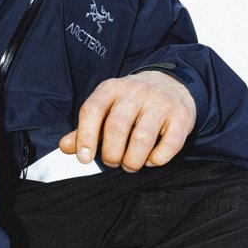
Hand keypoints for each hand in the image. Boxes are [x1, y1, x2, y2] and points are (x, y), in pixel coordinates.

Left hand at [59, 71, 196, 171]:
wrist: (171, 83)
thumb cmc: (132, 103)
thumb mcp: (106, 108)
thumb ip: (85, 128)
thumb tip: (65, 147)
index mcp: (112, 88)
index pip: (92, 109)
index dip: (85, 136)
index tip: (84, 158)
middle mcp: (136, 91)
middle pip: (117, 126)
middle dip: (111, 154)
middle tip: (113, 162)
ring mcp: (161, 102)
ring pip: (142, 138)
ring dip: (133, 160)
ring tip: (130, 164)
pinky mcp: (181, 115)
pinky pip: (169, 145)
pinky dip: (157, 159)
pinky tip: (151, 158)